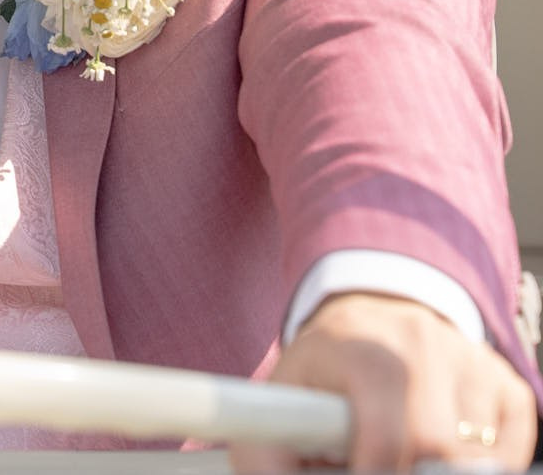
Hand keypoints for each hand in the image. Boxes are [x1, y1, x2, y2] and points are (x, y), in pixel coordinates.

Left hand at [232, 291, 536, 471]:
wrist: (369, 317)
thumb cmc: (323, 370)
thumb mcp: (281, 399)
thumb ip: (268, 453)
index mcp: (365, 350)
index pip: (389, 434)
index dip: (374, 472)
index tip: (361, 474)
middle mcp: (425, 345)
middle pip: (439, 448)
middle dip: (409, 471)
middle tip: (378, 465)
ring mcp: (471, 360)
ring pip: (478, 454)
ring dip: (440, 468)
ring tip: (402, 451)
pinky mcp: (505, 382)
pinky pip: (509, 449)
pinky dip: (482, 464)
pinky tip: (440, 449)